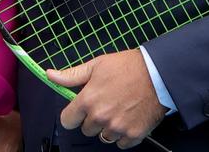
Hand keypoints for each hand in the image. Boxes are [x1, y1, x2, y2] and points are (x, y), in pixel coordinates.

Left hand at [46, 49, 165, 147]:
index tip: (77, 112)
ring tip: (117, 111)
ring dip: (107, 128)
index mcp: (88, 100)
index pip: (67, 121)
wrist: (157, 74)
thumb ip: (71, 76)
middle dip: (92, 119)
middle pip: (86, 130)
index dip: (72, 115)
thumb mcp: (95, 66)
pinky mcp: (134, 135)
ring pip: (103, 137)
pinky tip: (127, 119)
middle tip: (104, 105)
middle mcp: (100, 117)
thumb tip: (50, 75)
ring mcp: (117, 127)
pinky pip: (121, 144)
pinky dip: (123, 135)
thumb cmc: (127, 67)